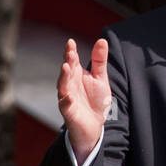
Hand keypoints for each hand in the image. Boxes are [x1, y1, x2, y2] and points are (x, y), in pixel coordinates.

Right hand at [57, 38, 111, 162]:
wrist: (95, 125)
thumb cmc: (95, 100)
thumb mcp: (100, 78)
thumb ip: (99, 61)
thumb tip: (102, 40)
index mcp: (76, 75)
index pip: (72, 61)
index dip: (70, 51)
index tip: (71, 42)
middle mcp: (69, 85)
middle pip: (66, 71)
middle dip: (67, 62)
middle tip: (70, 53)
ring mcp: (67, 98)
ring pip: (62, 86)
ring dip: (63, 77)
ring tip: (66, 67)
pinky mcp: (69, 112)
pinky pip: (65, 106)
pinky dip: (66, 101)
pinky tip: (69, 97)